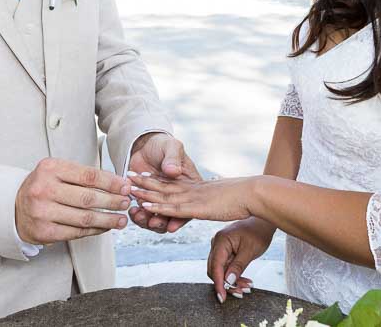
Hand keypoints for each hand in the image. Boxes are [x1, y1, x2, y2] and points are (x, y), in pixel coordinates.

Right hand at [15, 158, 130, 244]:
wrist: (13, 207)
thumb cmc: (43, 186)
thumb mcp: (57, 171)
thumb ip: (83, 175)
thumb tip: (118, 184)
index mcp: (50, 169)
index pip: (88, 176)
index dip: (111, 182)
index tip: (126, 186)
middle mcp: (44, 189)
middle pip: (88, 198)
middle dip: (112, 201)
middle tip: (126, 203)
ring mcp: (42, 212)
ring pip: (84, 218)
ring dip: (108, 219)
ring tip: (121, 219)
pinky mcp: (43, 231)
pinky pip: (76, 232)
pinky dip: (95, 230)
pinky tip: (105, 227)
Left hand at [127, 132, 200, 233]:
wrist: (142, 145)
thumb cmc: (162, 144)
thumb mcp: (171, 146)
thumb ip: (173, 158)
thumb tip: (173, 171)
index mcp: (188, 185)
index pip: (188, 206)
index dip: (181, 219)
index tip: (171, 225)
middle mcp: (176, 196)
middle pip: (171, 217)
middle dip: (161, 221)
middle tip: (150, 220)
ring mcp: (160, 199)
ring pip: (157, 218)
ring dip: (148, 220)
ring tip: (138, 214)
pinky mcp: (146, 200)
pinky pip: (145, 214)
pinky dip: (139, 215)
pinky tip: (132, 209)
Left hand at [127, 172, 259, 221]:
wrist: (253, 192)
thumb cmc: (240, 195)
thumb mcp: (220, 194)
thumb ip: (207, 195)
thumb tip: (201, 198)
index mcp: (196, 186)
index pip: (172, 181)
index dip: (155, 178)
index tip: (140, 174)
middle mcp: (192, 189)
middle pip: (163, 185)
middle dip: (144, 182)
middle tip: (127, 177)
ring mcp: (193, 197)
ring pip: (164, 196)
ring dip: (145, 193)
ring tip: (128, 189)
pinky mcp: (196, 207)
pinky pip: (173, 207)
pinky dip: (158, 207)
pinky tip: (145, 206)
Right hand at [207, 217, 274, 302]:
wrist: (264, 222)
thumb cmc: (258, 232)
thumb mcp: (250, 251)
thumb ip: (238, 266)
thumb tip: (228, 281)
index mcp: (221, 241)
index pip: (215, 266)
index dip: (219, 283)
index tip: (223, 297)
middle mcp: (217, 243)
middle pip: (215, 270)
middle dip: (227, 284)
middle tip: (242, 293)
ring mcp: (220, 247)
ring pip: (221, 270)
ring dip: (232, 281)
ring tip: (247, 288)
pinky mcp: (225, 250)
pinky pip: (226, 266)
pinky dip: (234, 275)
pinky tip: (245, 281)